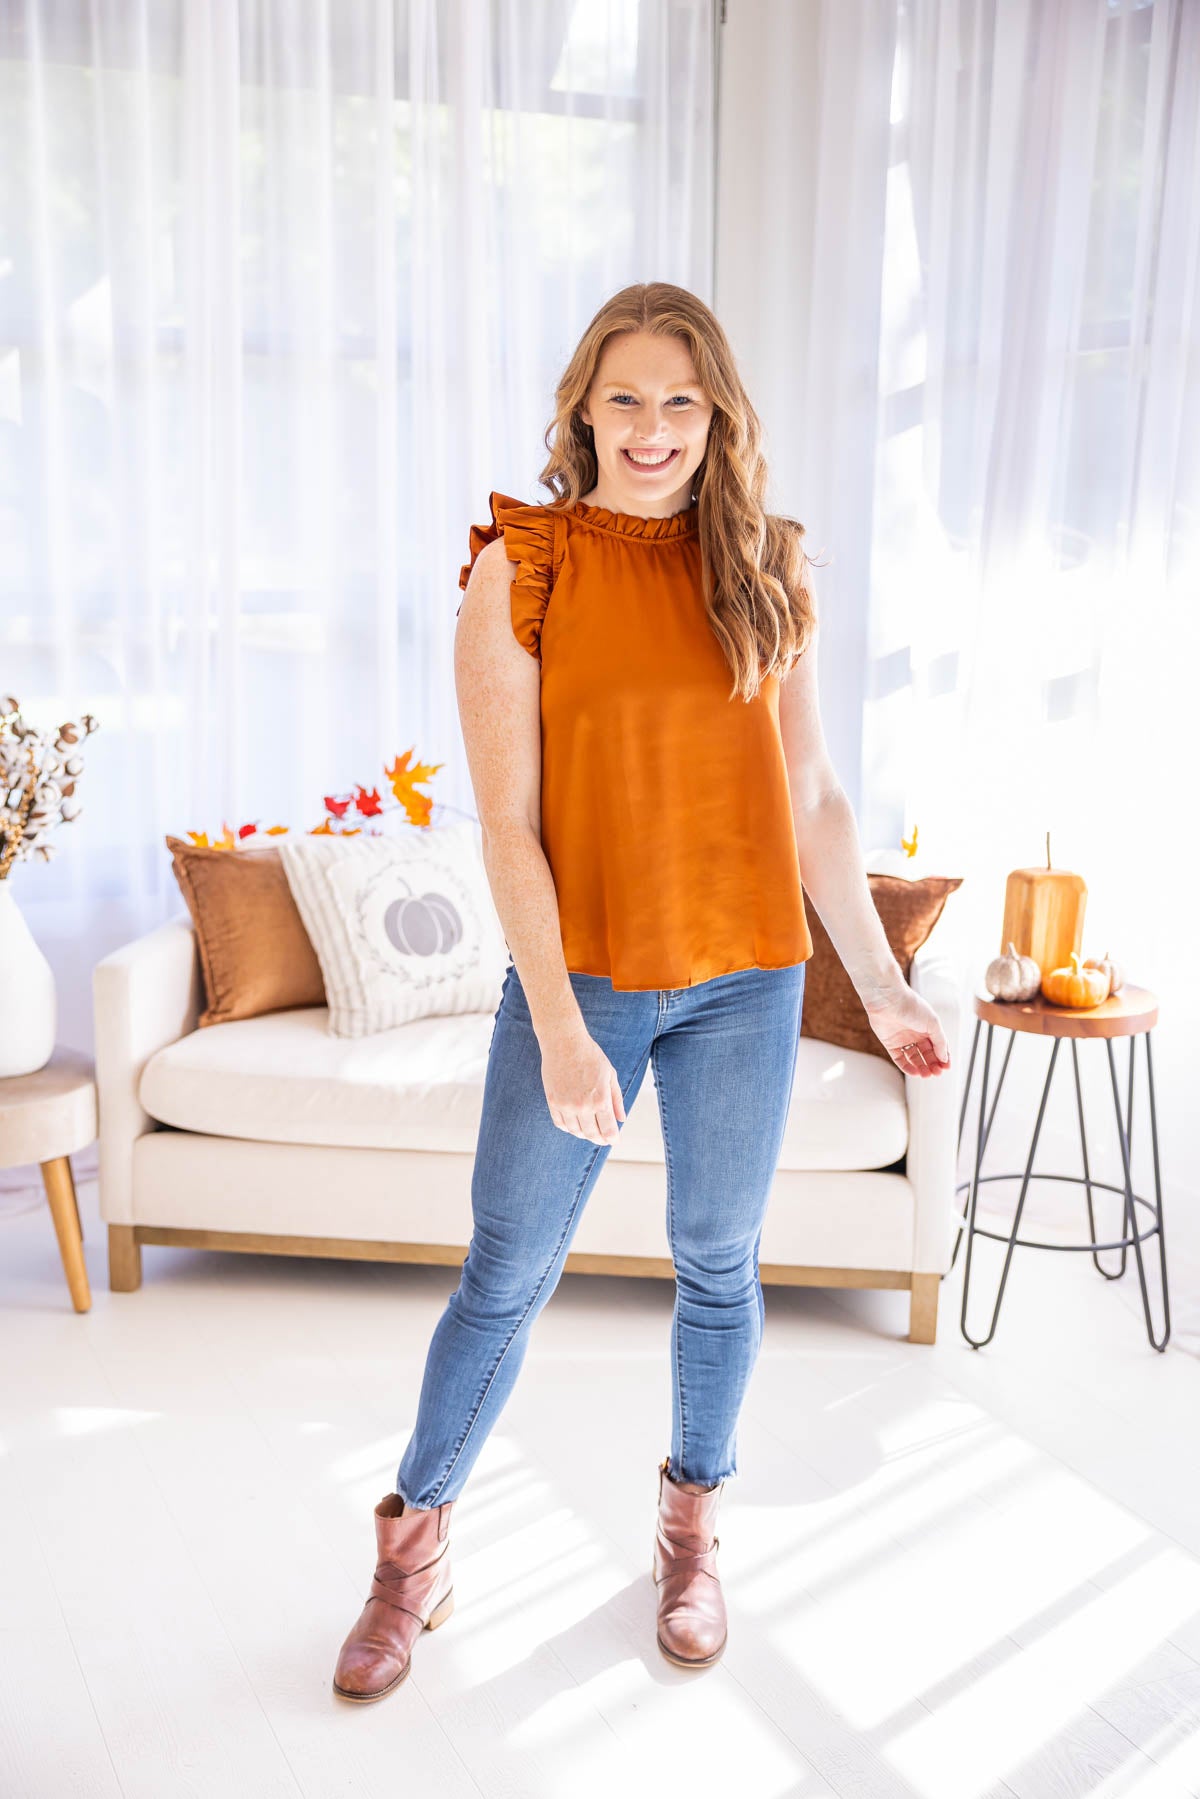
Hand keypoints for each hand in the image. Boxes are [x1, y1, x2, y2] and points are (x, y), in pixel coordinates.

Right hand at [538, 1028, 626, 1143]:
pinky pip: (560, 1124)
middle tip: (603, 1139)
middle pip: (592, 1135)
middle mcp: (583, 1106)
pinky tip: (574, 1124)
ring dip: (584, 1134)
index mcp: (601, 1100)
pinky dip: (568, 1127)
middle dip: (600, 1139)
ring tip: (589, 1130)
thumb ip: (617, 1100)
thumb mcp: (610, 1075)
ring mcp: (566, 1106)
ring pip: (575, 1132)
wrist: (564, 1042)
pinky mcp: (553, 1102)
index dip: (613, 1138)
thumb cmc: (590, 1056)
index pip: (608, 1131)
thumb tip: (622, 1119)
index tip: (615, 1140)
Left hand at [862, 984, 951, 1076]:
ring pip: (914, 1058)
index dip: (943, 1057)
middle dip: (933, 1064)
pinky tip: (915, 1073)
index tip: (946, 1067)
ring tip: (927, 1075)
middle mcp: (916, 1033)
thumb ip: (940, 1042)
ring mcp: (903, 1039)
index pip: (938, 1046)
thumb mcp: (933, 1024)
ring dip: (922, 1067)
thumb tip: (945, 1058)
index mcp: (928, 1027)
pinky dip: (907, 1067)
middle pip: (927, 1054)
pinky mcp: (890, 1043)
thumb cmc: (912, 1006)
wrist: (888, 1000)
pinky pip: (900, 1059)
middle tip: (937, 1073)